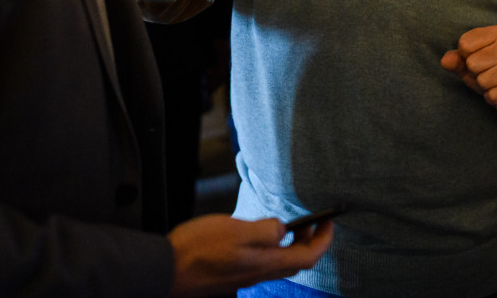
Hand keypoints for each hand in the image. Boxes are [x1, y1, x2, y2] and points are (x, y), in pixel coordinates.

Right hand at [168, 213, 332, 297]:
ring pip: (279, 263)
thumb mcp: (236, 229)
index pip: (308, 256)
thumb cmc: (198, 249)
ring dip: (291, 245)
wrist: (167, 270)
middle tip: (313, 221)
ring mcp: (246, 276)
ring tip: (288, 225)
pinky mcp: (233, 275)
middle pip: (296, 262)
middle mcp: (259, 273)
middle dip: (310, 241)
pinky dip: (270, 249)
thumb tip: (283, 229)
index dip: (323, 239)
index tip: (329, 221)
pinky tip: (258, 236)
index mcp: (265, 263)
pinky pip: (262, 263)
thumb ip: (265, 230)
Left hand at [441, 25, 496, 116]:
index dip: (465, 57)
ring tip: (495, 82)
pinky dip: (492, 98)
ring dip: (484, 87)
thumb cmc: (490, 70)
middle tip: (488, 73)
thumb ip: (455, 60)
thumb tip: (445, 61)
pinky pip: (492, 96)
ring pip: (482, 81)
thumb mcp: (469, 62)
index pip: (464, 44)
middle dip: (475, 73)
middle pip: (472, 63)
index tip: (478, 58)